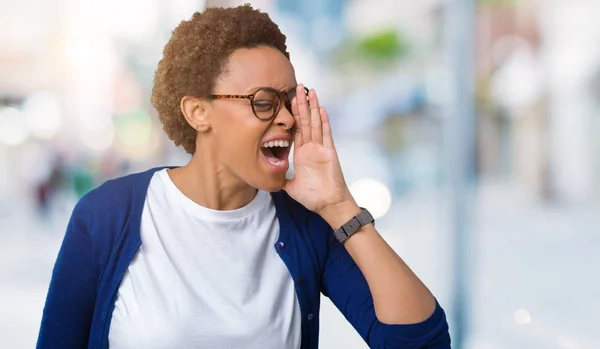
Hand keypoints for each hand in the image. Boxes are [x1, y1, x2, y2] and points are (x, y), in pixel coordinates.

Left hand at [283, 84, 355, 216]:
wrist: (328, 204)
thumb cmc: (313, 197)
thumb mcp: (290, 186)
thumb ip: (281, 179)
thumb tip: (268, 179)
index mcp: (302, 153)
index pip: (296, 129)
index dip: (292, 115)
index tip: (287, 100)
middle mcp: (311, 147)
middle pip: (305, 121)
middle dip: (301, 104)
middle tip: (297, 86)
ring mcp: (321, 148)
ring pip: (315, 123)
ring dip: (312, 107)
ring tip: (309, 91)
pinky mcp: (329, 152)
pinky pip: (325, 134)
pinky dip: (324, 121)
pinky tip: (321, 108)